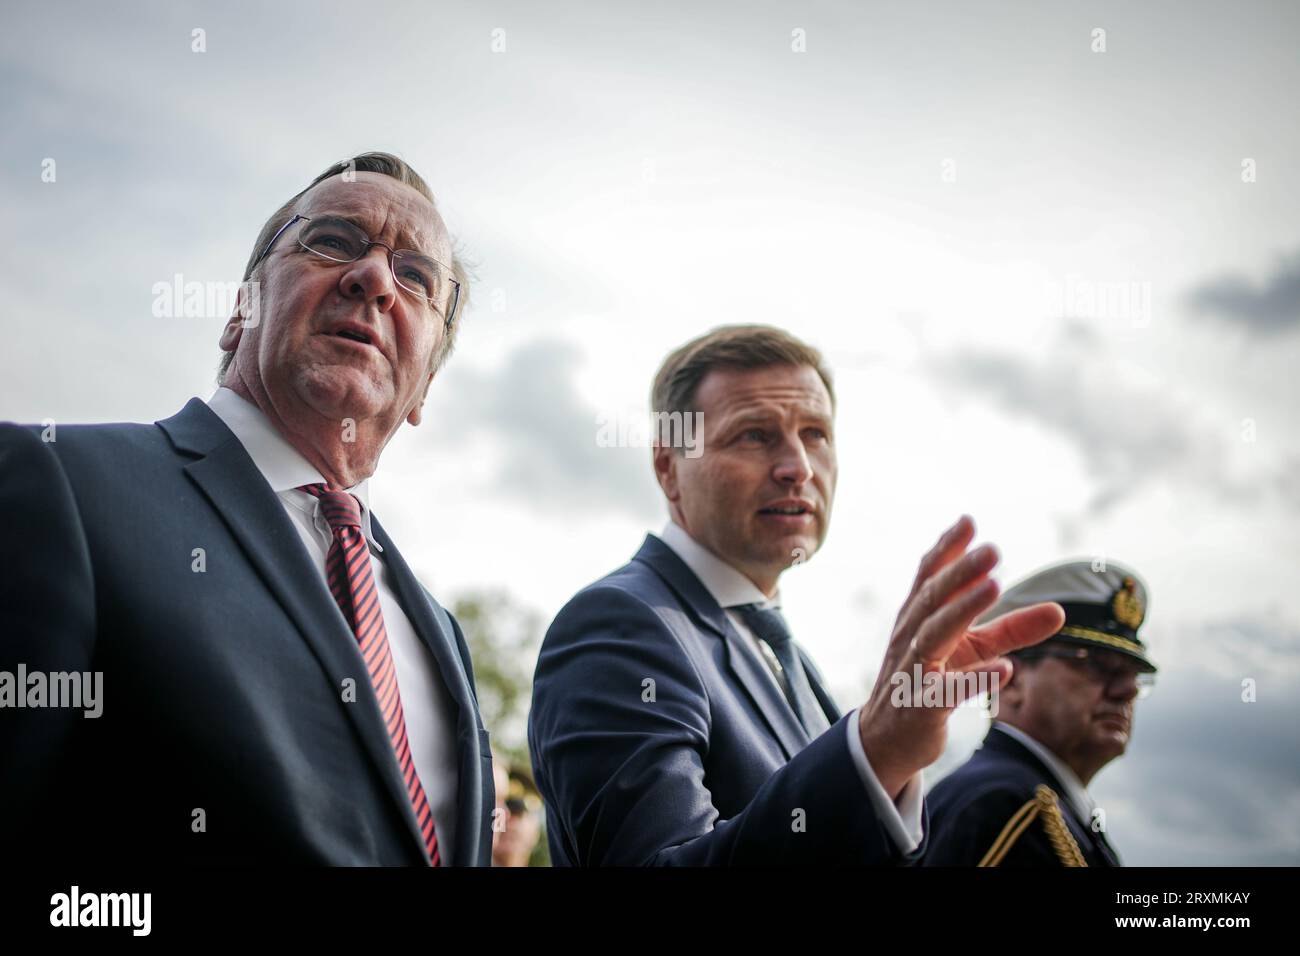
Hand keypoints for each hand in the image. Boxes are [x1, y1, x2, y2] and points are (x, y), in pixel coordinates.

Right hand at [857, 515, 1063, 798]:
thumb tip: (1060, 610)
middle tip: (992, 549)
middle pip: (933, 598)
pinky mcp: (922, 707)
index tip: (969, 521)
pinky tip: (1004, 670)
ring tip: (994, 587)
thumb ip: (1014, 629)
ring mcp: (914, 670)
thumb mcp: (974, 650)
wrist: (888, 738)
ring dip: (963, 610)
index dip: (947, 548)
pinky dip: (974, 680)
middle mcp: (912, 637)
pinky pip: (947, 693)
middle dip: (961, 571)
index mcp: (919, 617)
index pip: (929, 575)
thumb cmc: (932, 681)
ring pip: (935, 635)